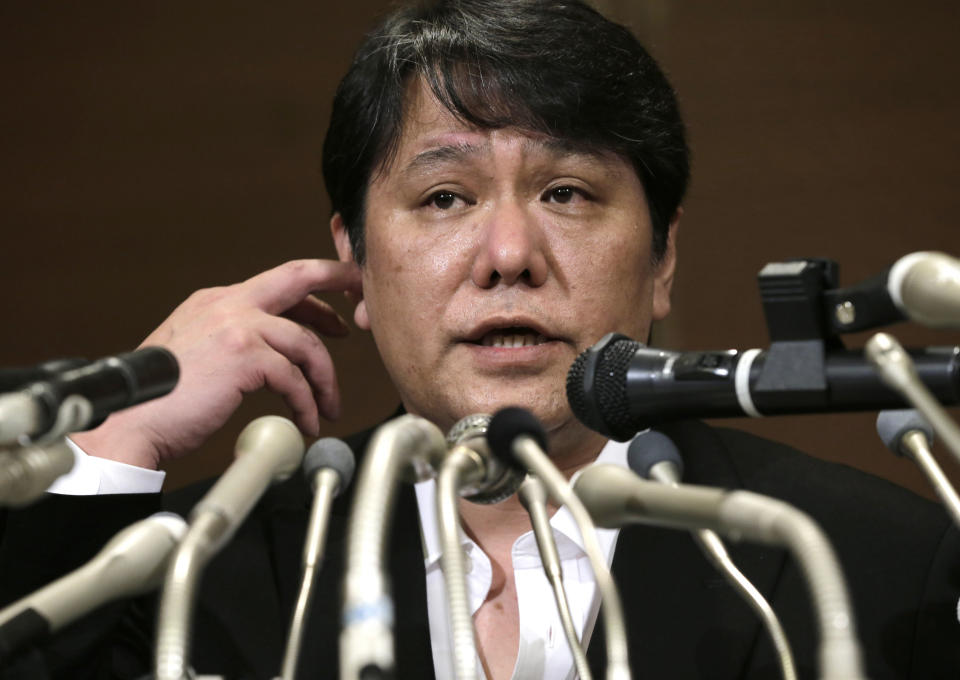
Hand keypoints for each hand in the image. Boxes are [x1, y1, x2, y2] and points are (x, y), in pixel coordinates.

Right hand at [71, 259, 361, 469]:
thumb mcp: (197, 354)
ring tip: (328, 407)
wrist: (128, 422)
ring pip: (306, 342)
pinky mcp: (244, 356)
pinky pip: (294, 378)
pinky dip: (307, 403)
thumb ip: (232, 343)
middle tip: (363, 309)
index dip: (314, 294)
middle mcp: (227, 304)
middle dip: (339, 281)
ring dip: (324, 379)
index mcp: (216, 301)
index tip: (336, 309)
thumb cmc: (161, 400)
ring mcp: (236, 325)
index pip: (279, 284)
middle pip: (298, 277)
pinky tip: (307, 422)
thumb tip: (272, 356)